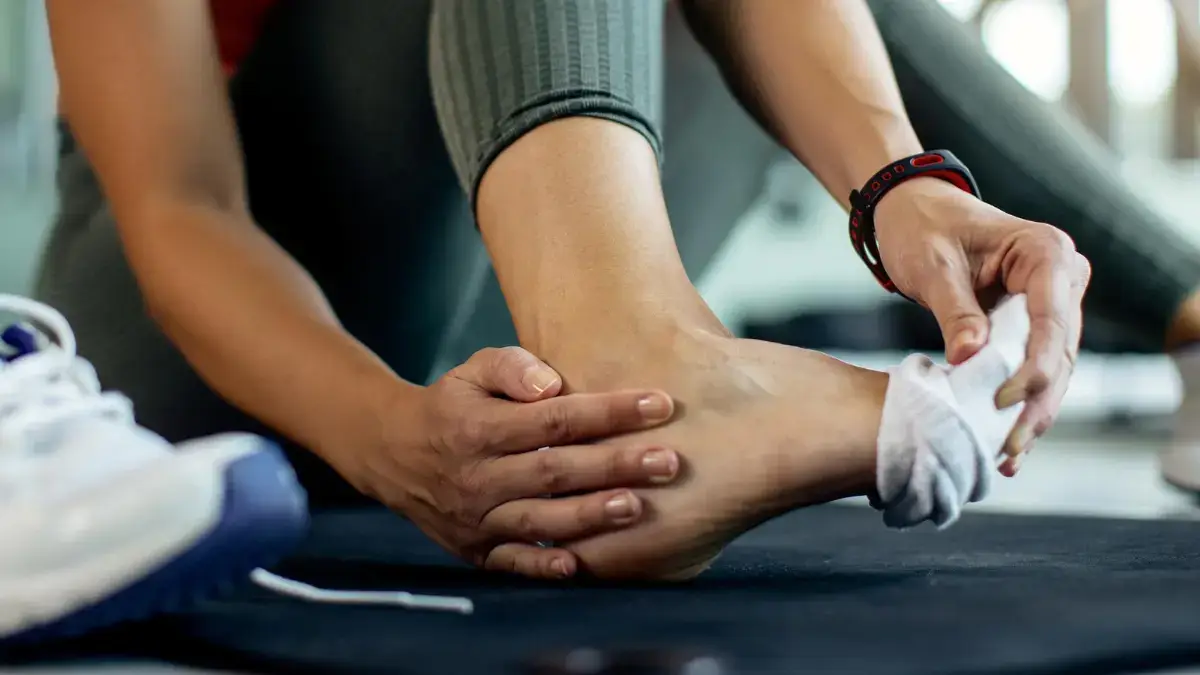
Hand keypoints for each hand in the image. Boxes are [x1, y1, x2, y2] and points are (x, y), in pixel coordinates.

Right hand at [337, 346, 679, 579]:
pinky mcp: (475, 549)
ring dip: (590, 516)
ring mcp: (476, 518)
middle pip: (556, 471)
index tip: (660, 404)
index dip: (608, 411)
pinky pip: (512, 562)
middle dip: (616, 465)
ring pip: (540, 519)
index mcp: (480, 429)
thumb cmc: (453, 405)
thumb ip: (511, 367)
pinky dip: (543, 565)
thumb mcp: (472, 370)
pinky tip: (580, 564)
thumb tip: (551, 386)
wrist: (393, 454)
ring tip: (637, 507)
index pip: (554, 420)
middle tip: (669, 461)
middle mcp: (478, 477)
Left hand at [873, 177, 1090, 473]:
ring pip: (1055, 368)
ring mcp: (1056, 302)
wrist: (913, 212)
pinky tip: (1009, 442)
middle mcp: (1063, 277)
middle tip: (1009, 449)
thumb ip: (955, 311)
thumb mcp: (932, 266)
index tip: (1003, 402)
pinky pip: (1036, 367)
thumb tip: (969, 359)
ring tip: (1008, 456)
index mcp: (1045, 252)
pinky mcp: (1037, 323)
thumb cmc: (921, 228)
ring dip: (1033, 413)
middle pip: (1061, 352)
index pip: (1052, 321)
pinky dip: (1023, 403)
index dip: (1033, 368)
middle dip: (1036, 404)